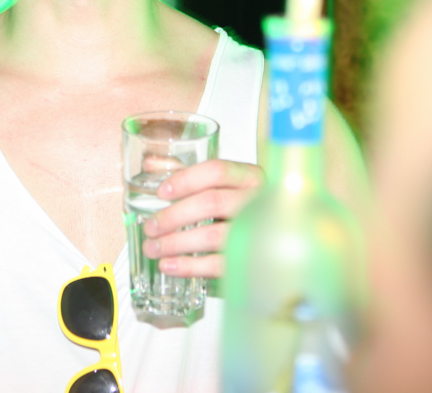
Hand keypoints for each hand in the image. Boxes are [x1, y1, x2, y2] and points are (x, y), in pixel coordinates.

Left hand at [140, 159, 263, 278]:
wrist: (282, 238)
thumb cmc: (244, 205)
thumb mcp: (222, 184)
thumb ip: (188, 173)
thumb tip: (150, 164)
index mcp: (249, 177)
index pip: (216, 171)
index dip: (185, 180)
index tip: (161, 192)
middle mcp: (257, 202)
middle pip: (211, 203)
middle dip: (173, 216)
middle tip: (150, 227)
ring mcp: (257, 233)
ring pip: (213, 235)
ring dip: (176, 243)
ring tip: (152, 248)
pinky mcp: (253, 261)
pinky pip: (219, 265)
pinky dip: (190, 266)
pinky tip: (169, 265)